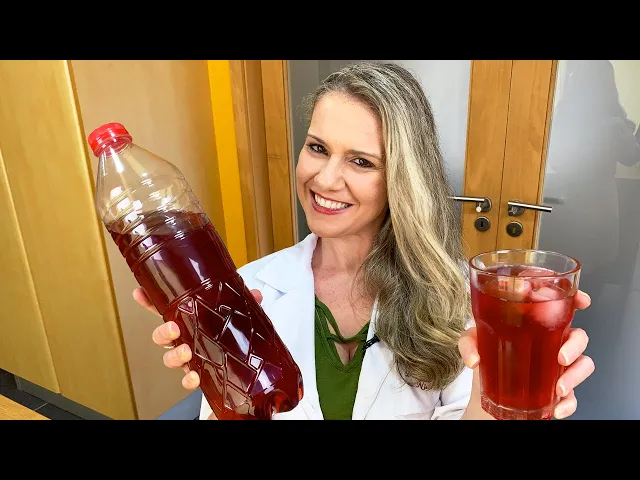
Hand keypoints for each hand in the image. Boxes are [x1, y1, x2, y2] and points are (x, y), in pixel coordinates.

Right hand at [132, 287, 264, 419]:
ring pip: (170, 357)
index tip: (140, 293)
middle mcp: (185, 339)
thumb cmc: (231, 332)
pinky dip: (189, 379)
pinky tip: (195, 376)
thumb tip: (255, 294)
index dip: (150, 301)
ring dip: (175, 355)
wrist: (244, 361)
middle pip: (162, 336)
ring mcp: (189, 357)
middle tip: (174, 329)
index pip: (166, 308)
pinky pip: (187, 379)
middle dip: (163, 332)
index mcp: (190, 320)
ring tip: (186, 352)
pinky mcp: (198, 374)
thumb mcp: (237, 313)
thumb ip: (242, 303)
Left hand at [459, 290, 594, 419]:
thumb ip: (470, 342)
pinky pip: (574, 396)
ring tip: (559, 388)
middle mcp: (552, 343)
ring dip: (576, 376)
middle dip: (576, 346)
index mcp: (537, 324)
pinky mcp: (559, 390)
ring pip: (583, 364)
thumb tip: (475, 359)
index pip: (562, 307)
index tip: (582, 302)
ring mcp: (558, 367)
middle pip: (578, 336)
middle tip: (561, 357)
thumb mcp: (474, 342)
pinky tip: (557, 408)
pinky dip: (569, 404)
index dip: (577, 301)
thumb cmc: (487, 358)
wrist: (488, 392)